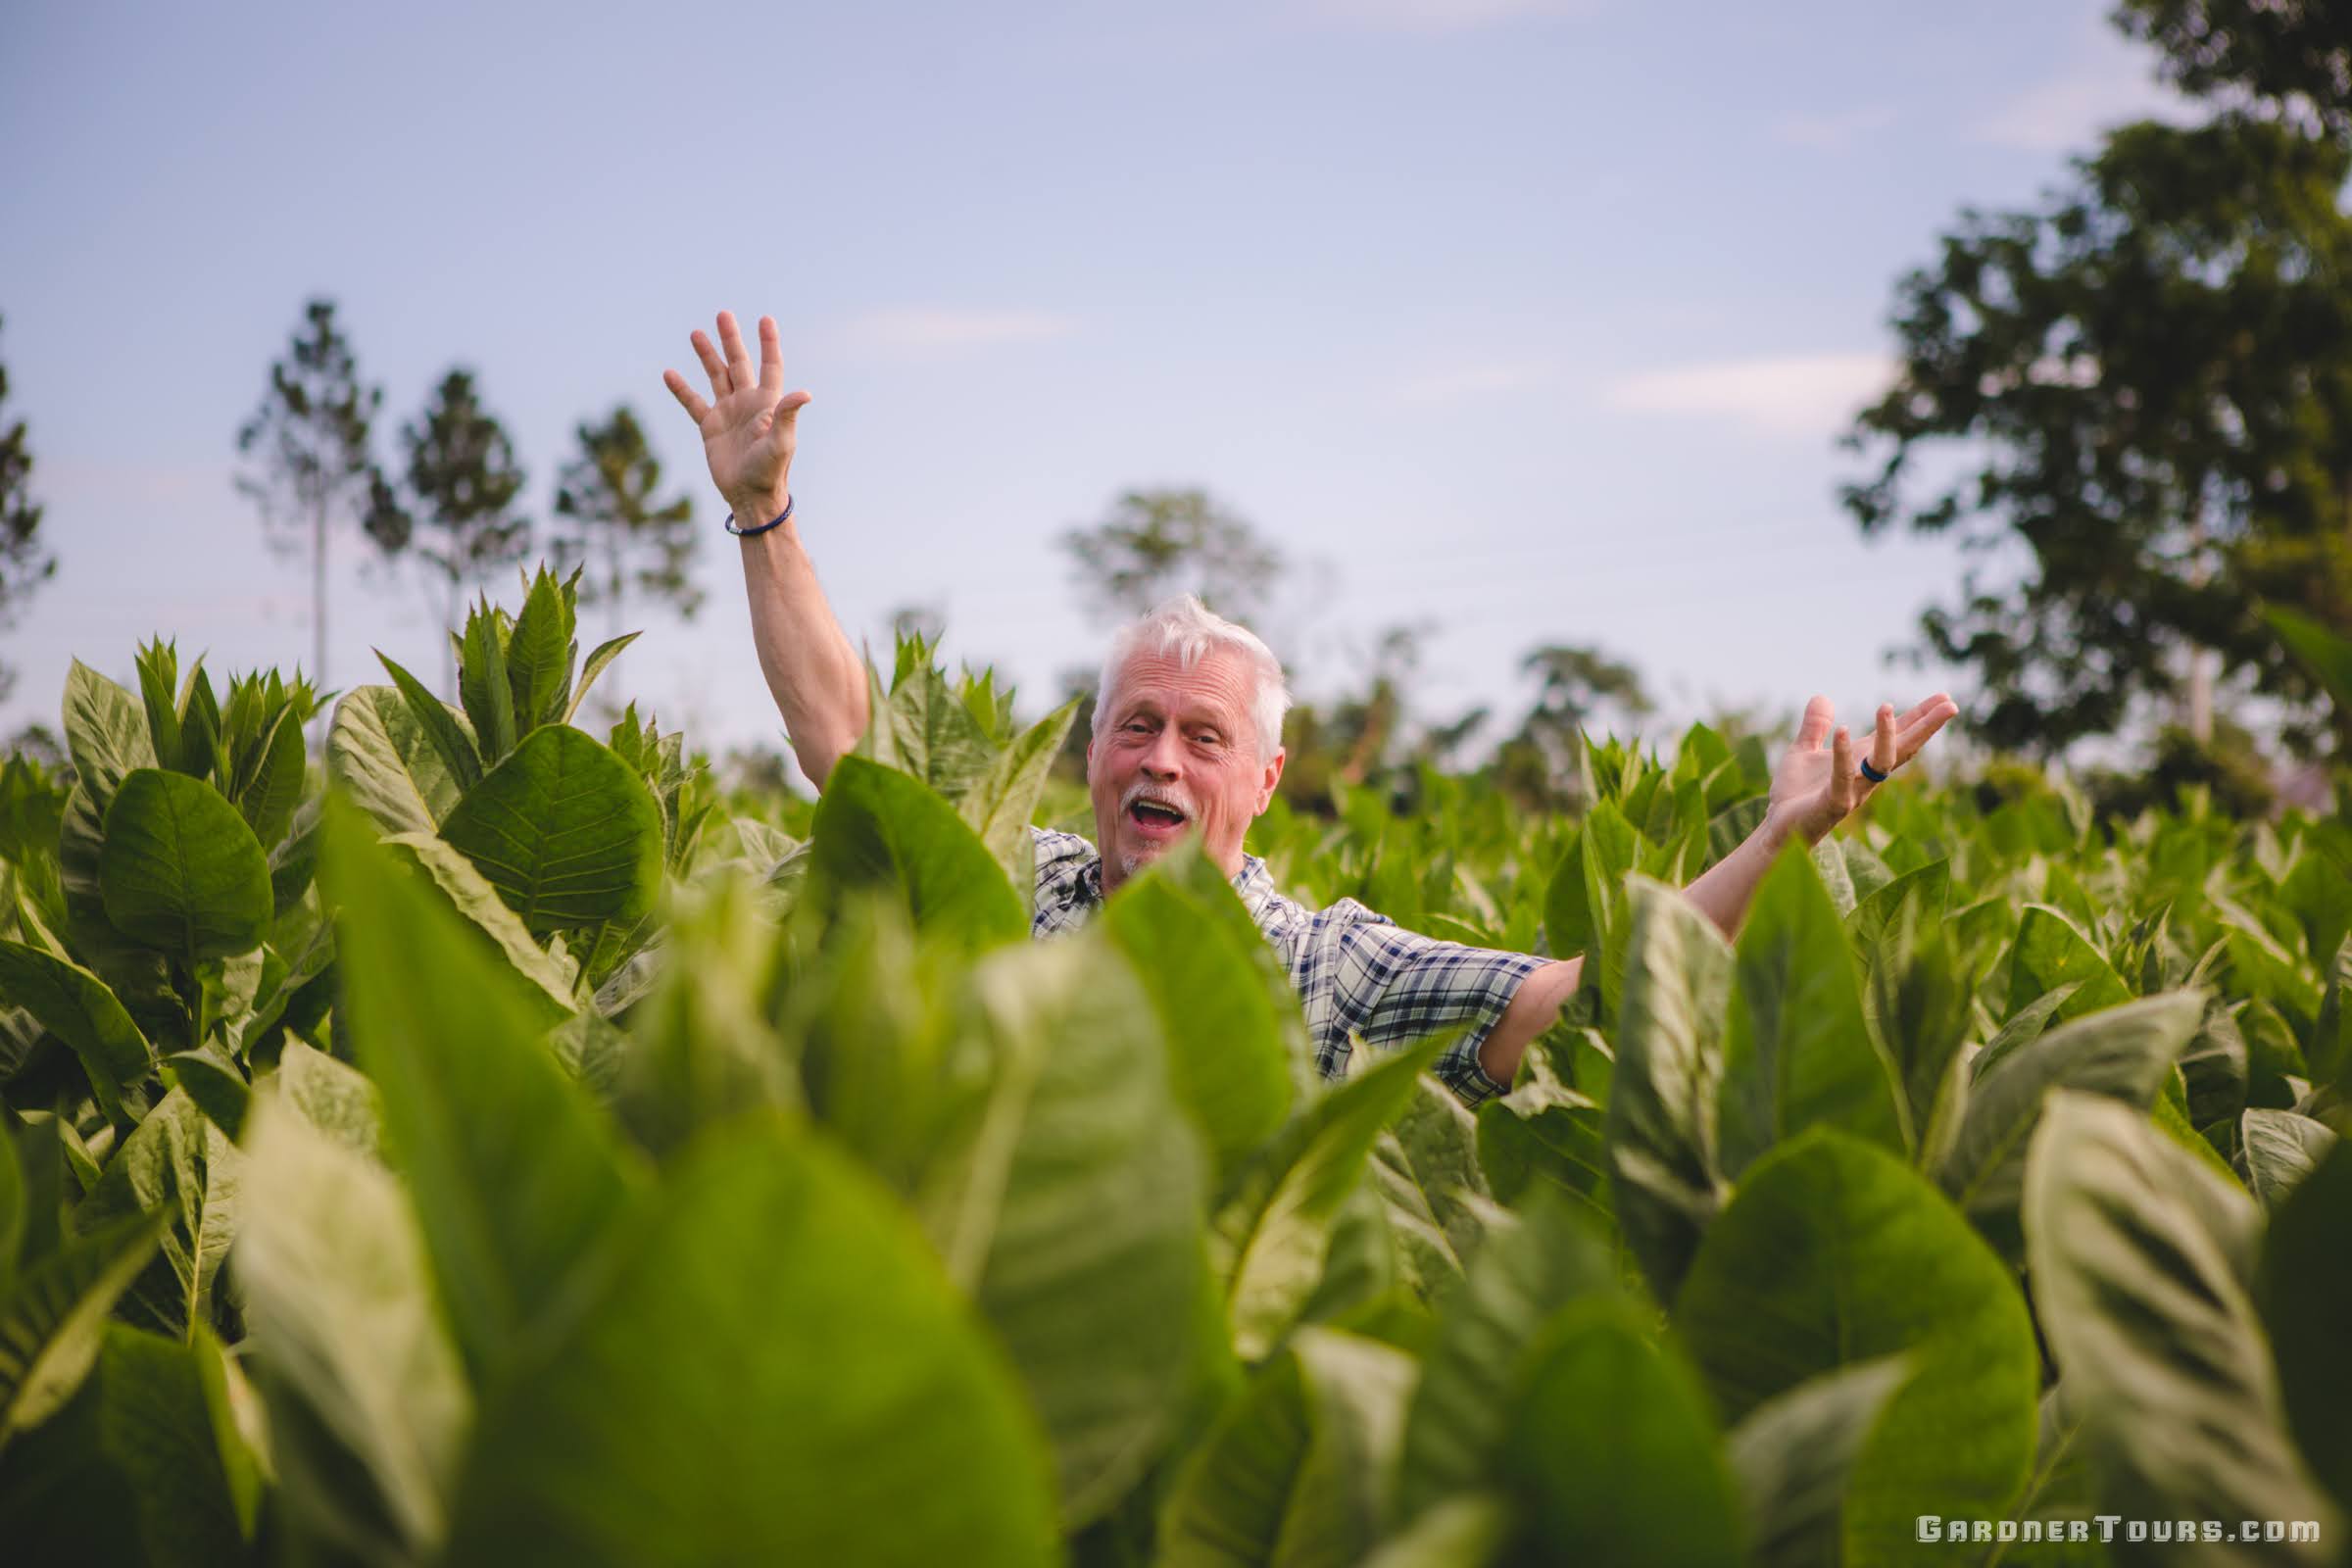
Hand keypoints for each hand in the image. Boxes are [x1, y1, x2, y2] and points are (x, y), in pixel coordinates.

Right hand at [662, 311, 811, 525]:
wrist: (750, 495)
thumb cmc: (770, 470)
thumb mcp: (781, 441)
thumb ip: (787, 414)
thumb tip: (805, 393)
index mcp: (767, 403)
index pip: (769, 366)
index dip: (768, 343)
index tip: (766, 319)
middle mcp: (748, 403)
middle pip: (739, 363)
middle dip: (731, 339)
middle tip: (723, 314)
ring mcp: (728, 413)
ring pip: (716, 376)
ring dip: (707, 355)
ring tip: (696, 333)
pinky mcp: (710, 427)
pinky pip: (693, 403)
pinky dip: (681, 389)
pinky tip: (670, 373)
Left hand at [1764, 692, 1958, 847]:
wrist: (1777, 830)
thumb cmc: (1795, 794)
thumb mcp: (1802, 751)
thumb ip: (1814, 727)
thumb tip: (1822, 697)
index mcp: (1861, 761)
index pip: (1898, 736)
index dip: (1920, 717)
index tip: (1944, 698)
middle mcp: (1865, 776)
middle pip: (1903, 749)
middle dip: (1926, 727)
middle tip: (1950, 705)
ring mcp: (1853, 791)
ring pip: (1881, 764)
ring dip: (1886, 736)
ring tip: (1886, 706)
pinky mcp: (1833, 804)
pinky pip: (1842, 777)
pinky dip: (1843, 754)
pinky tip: (1844, 729)